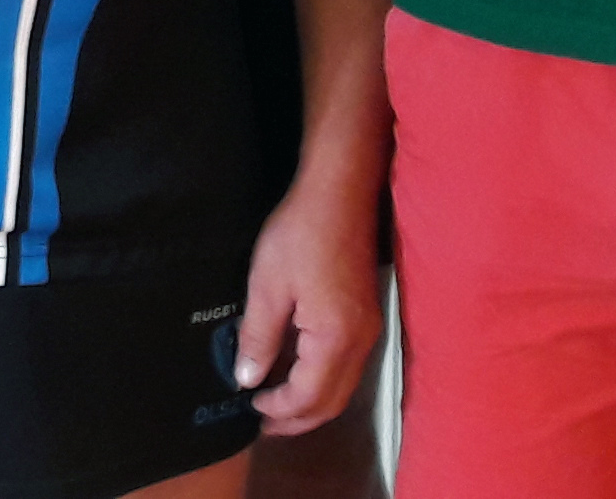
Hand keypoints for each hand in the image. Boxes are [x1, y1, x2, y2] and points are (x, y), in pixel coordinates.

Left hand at [233, 172, 381, 436]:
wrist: (340, 193)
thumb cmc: (299, 235)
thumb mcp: (266, 286)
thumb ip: (258, 337)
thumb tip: (247, 379)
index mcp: (335, 339)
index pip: (309, 397)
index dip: (279, 410)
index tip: (249, 408)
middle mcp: (360, 342)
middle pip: (332, 401)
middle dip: (298, 419)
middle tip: (263, 421)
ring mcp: (368, 330)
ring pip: (343, 386)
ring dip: (311, 402)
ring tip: (276, 402)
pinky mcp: (366, 316)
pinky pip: (347, 365)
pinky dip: (322, 379)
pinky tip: (296, 370)